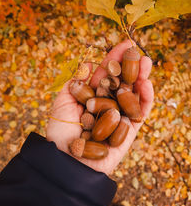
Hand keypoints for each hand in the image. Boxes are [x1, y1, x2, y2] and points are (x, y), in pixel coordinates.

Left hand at [46, 40, 153, 174]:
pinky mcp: (129, 130)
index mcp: (92, 96)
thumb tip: (87, 64)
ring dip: (141, 78)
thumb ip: (76, 83)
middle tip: (138, 52)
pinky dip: (145, 98)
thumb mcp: (62, 101)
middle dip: (131, 66)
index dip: (115, 59)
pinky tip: (146, 84)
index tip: (125, 44)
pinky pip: (140, 112)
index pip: (106, 74)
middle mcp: (107, 104)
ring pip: (133, 94)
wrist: (65, 161)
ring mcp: (119, 116)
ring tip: (146, 63)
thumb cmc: (60, 131)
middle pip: (122, 82)